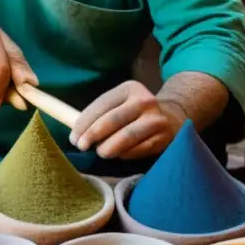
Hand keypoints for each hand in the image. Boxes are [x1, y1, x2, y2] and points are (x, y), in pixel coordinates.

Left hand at [70, 81, 187, 159]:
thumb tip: (75, 133)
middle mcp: (145, 101)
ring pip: (127, 136)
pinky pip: (138, 149)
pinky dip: (124, 154)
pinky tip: (118, 155)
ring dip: (108, 147)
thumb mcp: (120, 104)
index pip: (102, 104)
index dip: (84, 122)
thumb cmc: (134, 113)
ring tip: (100, 153)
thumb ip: (100, 114)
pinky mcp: (163, 138)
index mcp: (130, 88)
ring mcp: (156, 120)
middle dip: (93, 135)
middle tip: (82, 147)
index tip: (73, 138)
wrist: (171, 118)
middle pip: (113, 120)